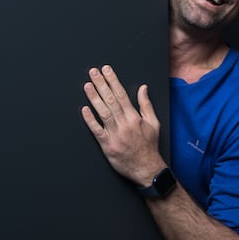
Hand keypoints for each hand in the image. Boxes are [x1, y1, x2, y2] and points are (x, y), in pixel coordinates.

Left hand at [81, 65, 163, 184]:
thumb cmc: (149, 146)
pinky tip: (84, 109)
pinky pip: (97, 130)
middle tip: (93, 72)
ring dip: (94, 98)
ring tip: (87, 85)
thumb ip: (146, 105)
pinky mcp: (107, 145)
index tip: (106, 71)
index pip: (122, 95)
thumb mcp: (154, 123)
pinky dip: (90, 120)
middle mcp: (124, 124)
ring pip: (103, 112)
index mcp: (135, 118)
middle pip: (111, 100)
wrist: (146, 168)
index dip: (113, 81)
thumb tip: (143, 88)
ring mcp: (115, 135)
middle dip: (101, 84)